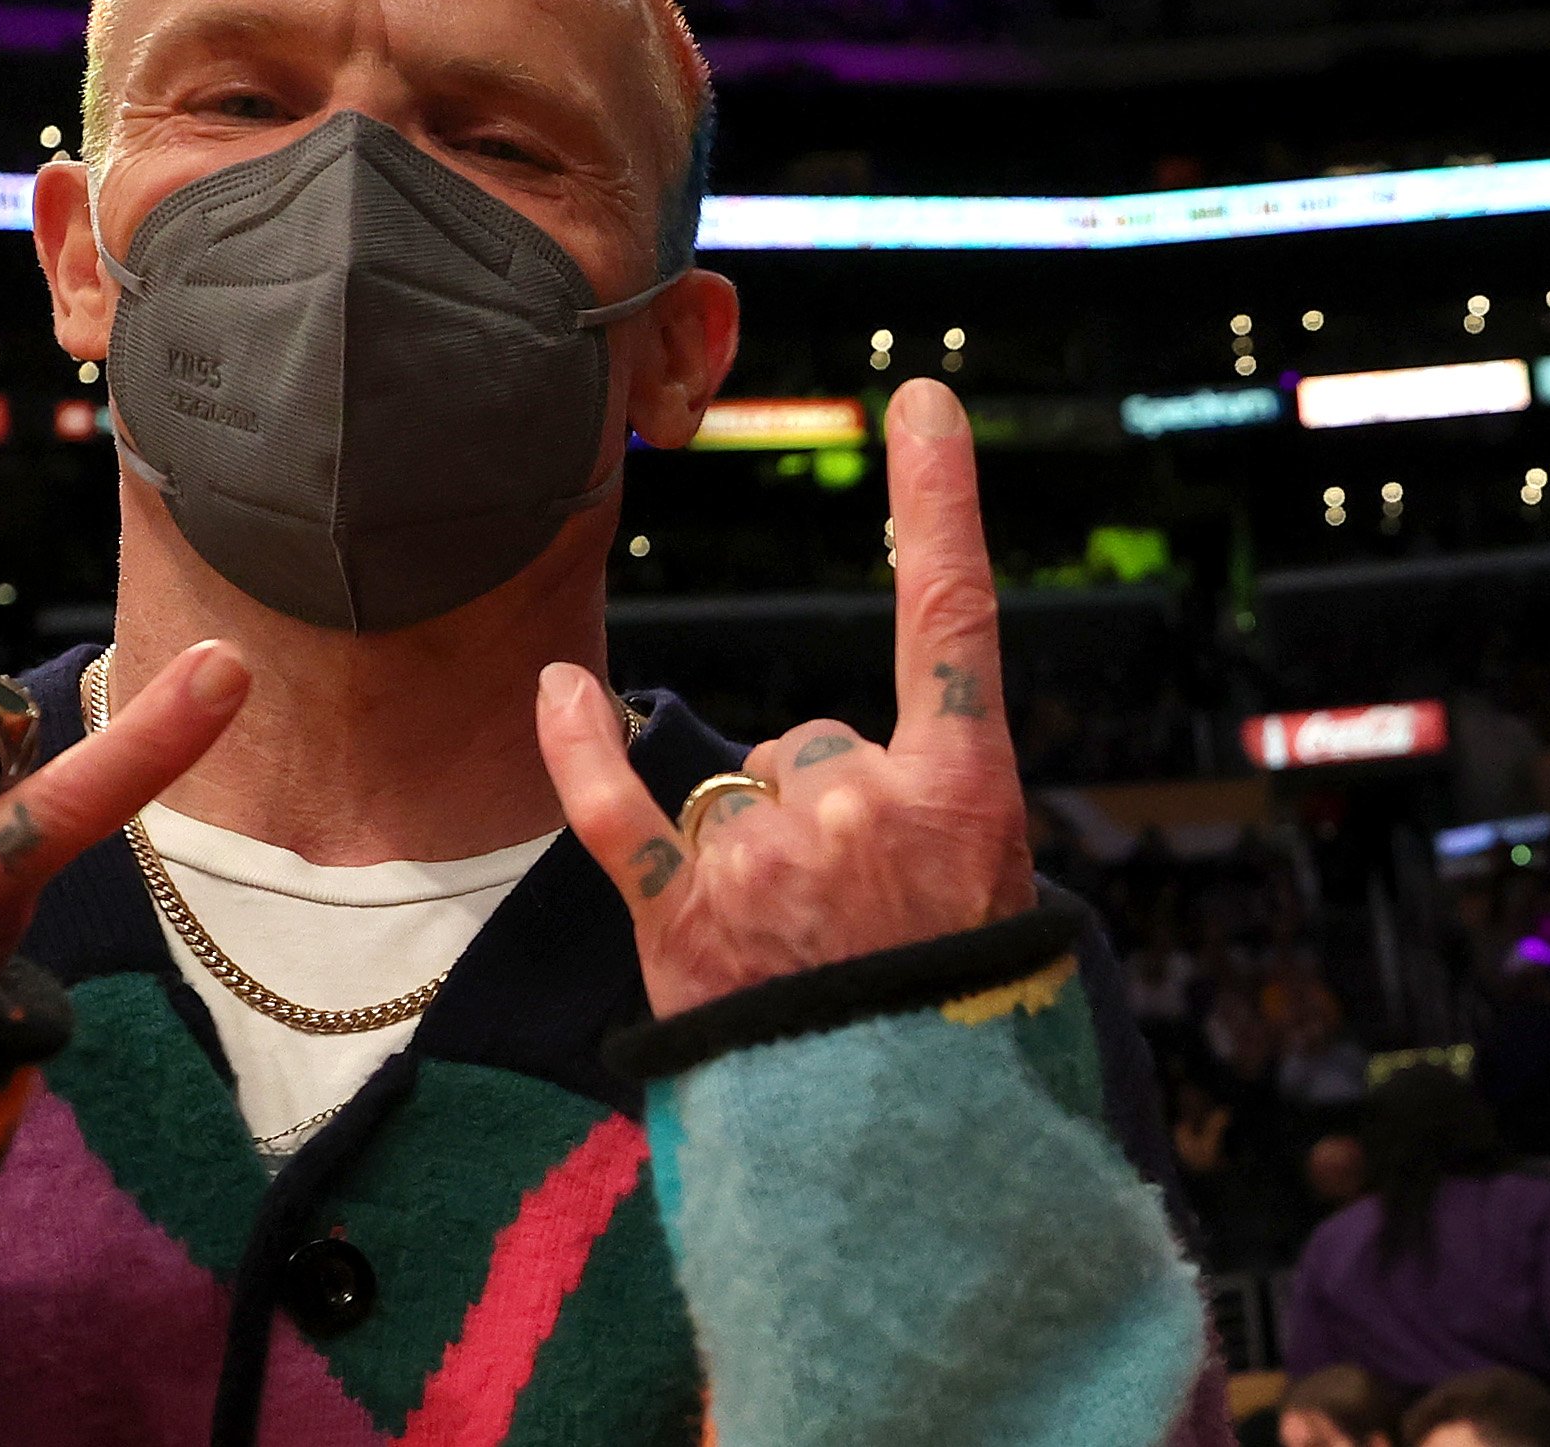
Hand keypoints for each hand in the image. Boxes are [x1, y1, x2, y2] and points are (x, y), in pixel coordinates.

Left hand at [536, 377, 1032, 1016]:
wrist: (899, 1150)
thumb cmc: (950, 1018)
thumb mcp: (991, 896)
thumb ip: (928, 801)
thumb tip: (851, 759)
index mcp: (963, 794)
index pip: (953, 616)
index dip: (939, 501)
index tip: (919, 399)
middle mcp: (861, 805)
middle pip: (813, 740)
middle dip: (824, 807)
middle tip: (860, 914)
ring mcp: (767, 861)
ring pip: (739, 790)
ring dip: (755, 849)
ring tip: (800, 950)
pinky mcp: (682, 919)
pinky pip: (615, 810)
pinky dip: (580, 747)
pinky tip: (558, 686)